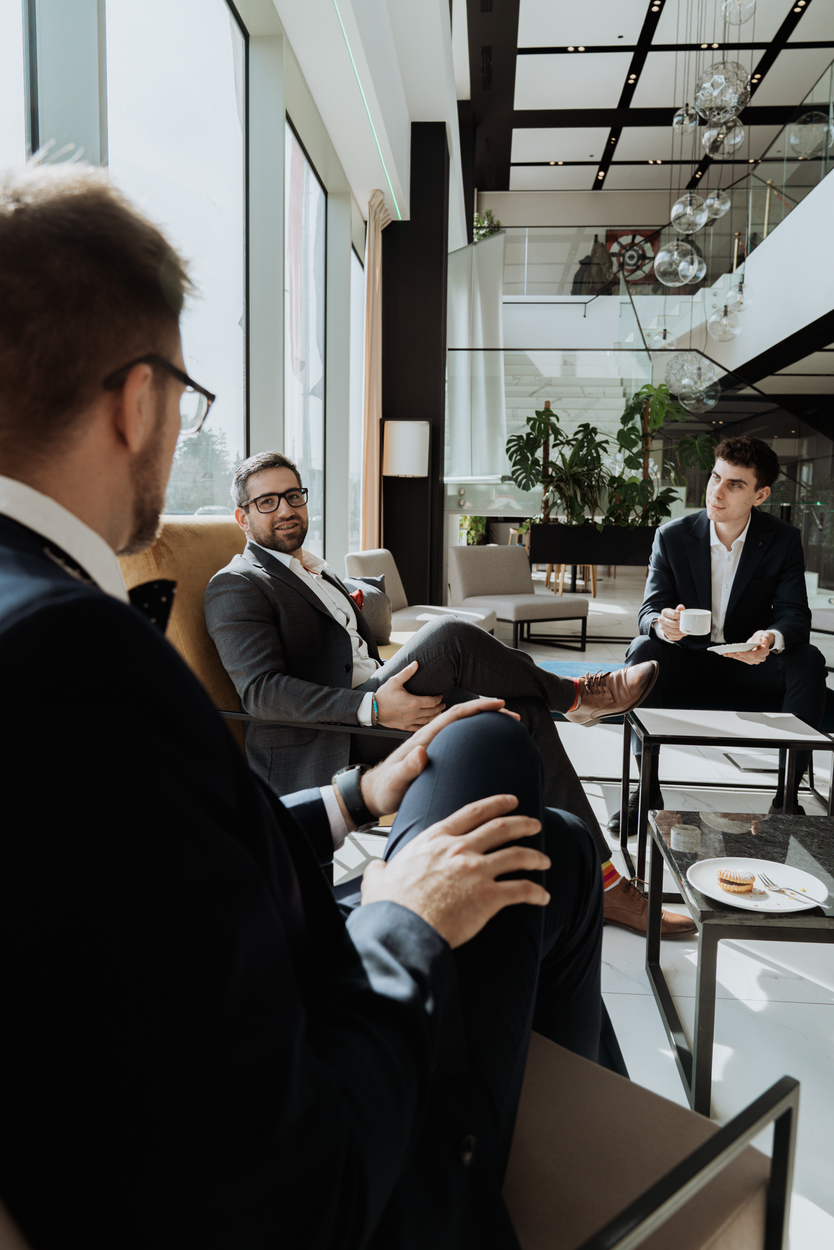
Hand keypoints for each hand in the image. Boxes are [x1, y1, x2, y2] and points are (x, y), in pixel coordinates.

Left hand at [360, 698, 518, 818]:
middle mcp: (430, 738)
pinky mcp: (436, 756)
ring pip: (464, 729)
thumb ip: (407, 768)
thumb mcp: (394, 781)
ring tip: (508, 728)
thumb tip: (421, 752)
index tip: (499, 704)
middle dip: (489, 713)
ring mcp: (434, 746)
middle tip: (514, 717)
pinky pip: (461, 742)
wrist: (373, 794)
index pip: (454, 715)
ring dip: (485, 724)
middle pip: (464, 718)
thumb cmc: (383, 789)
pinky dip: (477, 738)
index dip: (478, 707)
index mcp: (424, 739)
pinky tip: (488, 746)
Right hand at [360, 794, 548, 947]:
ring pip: (517, 855)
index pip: (473, 812)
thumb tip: (376, 869)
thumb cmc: (392, 907)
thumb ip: (381, 870)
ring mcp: (477, 871)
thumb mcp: (378, 880)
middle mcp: (460, 849)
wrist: (404, 930)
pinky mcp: (489, 897)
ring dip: (535, 857)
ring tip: (545, 860)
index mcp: (436, 840)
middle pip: (501, 828)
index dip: (496, 804)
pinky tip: (543, 897)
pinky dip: (536, 892)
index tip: (511, 801)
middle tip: (535, 824)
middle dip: (523, 824)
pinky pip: (522, 890)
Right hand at [374, 660, 444, 730]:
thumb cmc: (384, 695)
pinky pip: (419, 728)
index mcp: (414, 702)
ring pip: (428, 721)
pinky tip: (428, 723)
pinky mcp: (405, 726)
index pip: (432, 702)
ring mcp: (410, 721)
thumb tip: (416, 664)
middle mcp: (414, 713)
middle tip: (443, 704)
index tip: (440, 696)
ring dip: (435, 716)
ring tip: (439, 712)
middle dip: (440, 707)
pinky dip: (426, 725)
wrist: (373, 709)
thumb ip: (407, 672)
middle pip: (433, 712)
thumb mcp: (395, 681)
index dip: (439, 699)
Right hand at [658, 604, 687, 641]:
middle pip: (674, 624)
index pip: (673, 614)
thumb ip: (680, 608)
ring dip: (681, 632)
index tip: (684, 618)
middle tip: (686, 625)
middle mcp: (661, 620)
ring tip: (685, 630)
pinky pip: (674, 636)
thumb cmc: (673, 616)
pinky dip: (680, 636)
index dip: (680, 617)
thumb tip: (681, 607)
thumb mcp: (676, 611)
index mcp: (664, 612)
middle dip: (681, 625)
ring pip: (674, 631)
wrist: (667, 622)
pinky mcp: (666, 634)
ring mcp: (663, 628)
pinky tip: (682, 633)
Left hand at [724, 630, 773, 664]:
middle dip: (737, 655)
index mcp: (764, 652)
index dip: (746, 654)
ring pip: (743, 659)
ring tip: (726, 653)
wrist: (764, 641)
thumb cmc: (764, 637)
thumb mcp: (765, 634)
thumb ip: (765, 637)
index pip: (754, 655)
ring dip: (734, 656)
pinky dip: (734, 656)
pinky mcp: (750, 660)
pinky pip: (741, 659)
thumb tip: (763, 639)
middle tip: (728, 652)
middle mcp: (760, 658)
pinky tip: (728, 654)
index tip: (738, 652)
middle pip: (747, 658)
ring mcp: (755, 660)